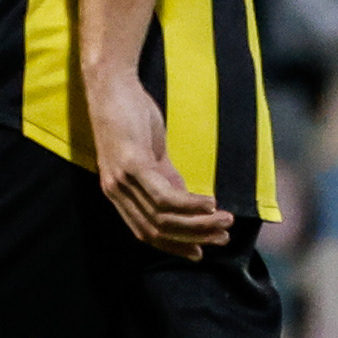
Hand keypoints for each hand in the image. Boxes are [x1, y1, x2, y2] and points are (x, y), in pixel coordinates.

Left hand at [86, 68, 234, 252]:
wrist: (112, 85)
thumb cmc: (130, 114)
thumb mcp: (150, 153)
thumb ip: (165, 177)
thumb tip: (187, 199)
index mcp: (119, 193)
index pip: (146, 233)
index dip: (175, 246)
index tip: (201, 252)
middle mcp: (116, 192)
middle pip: (156, 231)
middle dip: (193, 239)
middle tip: (224, 237)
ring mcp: (122, 180)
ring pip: (162, 218)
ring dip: (198, 224)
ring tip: (226, 220)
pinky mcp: (132, 164)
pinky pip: (163, 195)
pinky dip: (189, 204)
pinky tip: (210, 202)